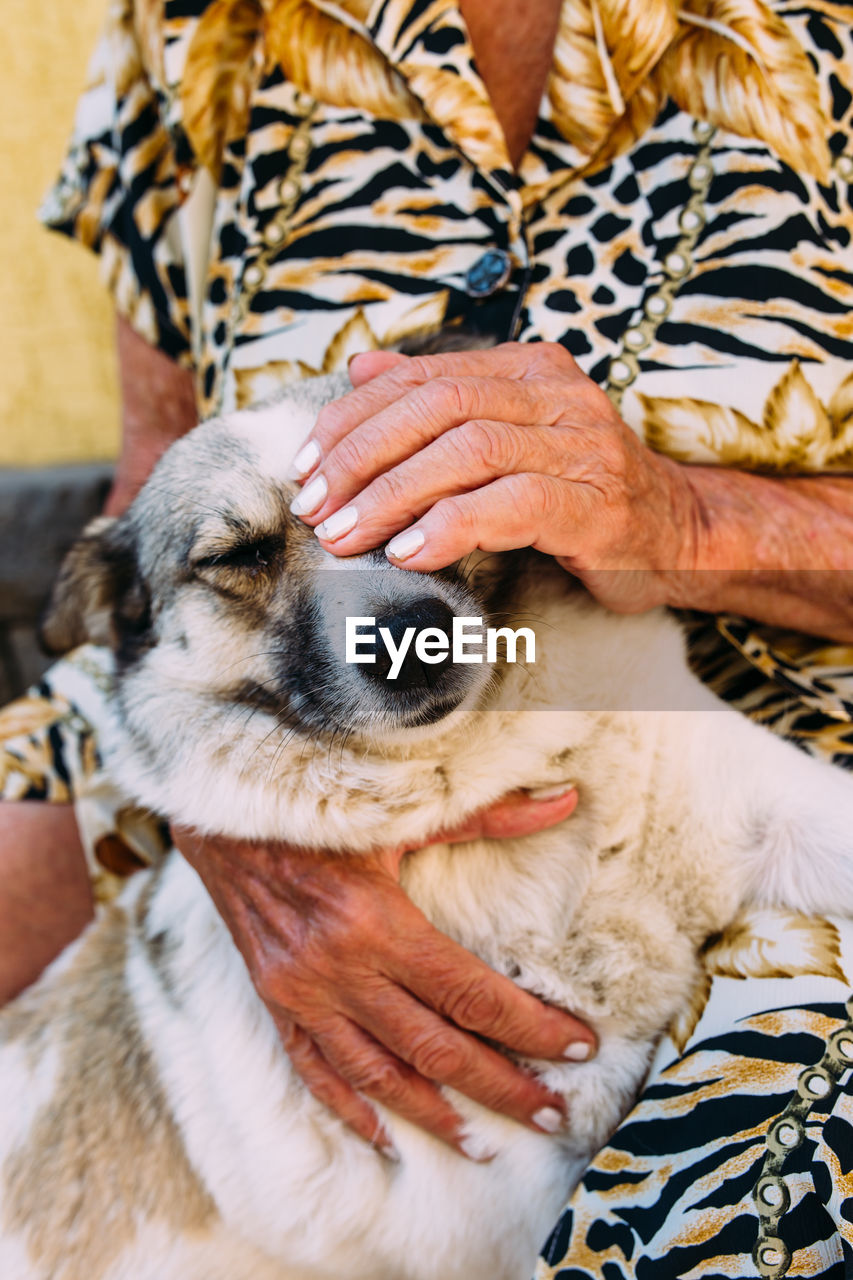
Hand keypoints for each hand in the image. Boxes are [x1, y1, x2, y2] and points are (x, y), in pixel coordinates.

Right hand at [174, 786, 594, 1159]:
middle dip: (502, 1086)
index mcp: (377, 921)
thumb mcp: (403, 811)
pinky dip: (352, 1109)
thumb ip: (488, 814)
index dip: (530, 1025)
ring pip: (379, 1074)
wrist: (224, 813)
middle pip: (436, 1047)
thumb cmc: (322, 808)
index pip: (470, 993)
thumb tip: (565, 799)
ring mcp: (303, 993)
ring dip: (435, 1115)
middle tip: (553, 1115)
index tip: (578, 1045)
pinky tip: (386, 1138)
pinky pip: (315, 1070)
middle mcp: (340, 968)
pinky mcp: (276, 1002)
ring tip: (485, 1145)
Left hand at [287, 342, 699, 613]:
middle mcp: (556, 395)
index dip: (352, 419)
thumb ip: (439, 399)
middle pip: (437, 406)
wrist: (674, 534)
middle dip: (362, 456)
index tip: (304, 465)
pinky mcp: (596, 504)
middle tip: (316, 506)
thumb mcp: (507, 435)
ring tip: (347, 535)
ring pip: (469, 450)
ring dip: (394, 495)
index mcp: (528, 368)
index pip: (421, 378)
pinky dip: (451, 527)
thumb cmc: (577, 490)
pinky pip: (513, 505)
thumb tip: (361, 368)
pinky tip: (411, 553)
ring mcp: (582, 446)